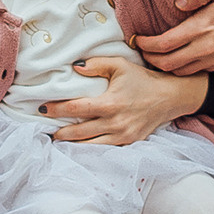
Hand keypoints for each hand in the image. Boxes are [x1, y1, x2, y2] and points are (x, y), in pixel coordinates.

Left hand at [41, 51, 207, 145]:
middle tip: (45, 130)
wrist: (170, 97)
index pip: (76, 108)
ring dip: (72, 144)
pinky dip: (90, 148)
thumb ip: (96, 65)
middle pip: (79, 132)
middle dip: (60, 132)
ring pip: (90, 145)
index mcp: (110, 104)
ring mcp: (122, 136)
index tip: (42, 109)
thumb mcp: (120, 65)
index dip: (56, 110)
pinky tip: (79, 146)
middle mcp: (115, 123)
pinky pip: (104, 149)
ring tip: (58, 141)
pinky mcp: (129, 143)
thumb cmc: (143, 79)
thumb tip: (74, 67)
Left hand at [135, 0, 213, 74]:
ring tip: (157, 56)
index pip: (164, 44)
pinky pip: (197, 72)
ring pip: (181, 72)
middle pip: (168, 64)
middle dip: (150, 59)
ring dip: (165, 67)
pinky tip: (179, 59)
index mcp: (201, 28)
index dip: (145, 44)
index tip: (136, 39)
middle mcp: (206, 48)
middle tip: (142, 50)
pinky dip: (183, 69)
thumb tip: (177, 2)